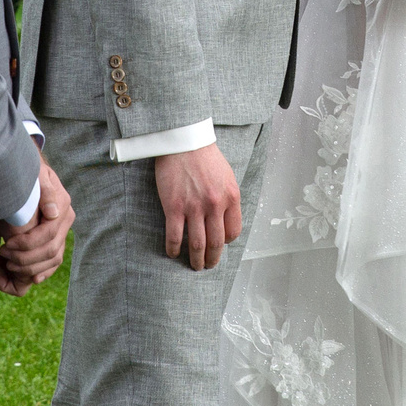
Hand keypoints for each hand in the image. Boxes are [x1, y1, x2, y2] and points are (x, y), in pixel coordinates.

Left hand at [0, 159, 71, 295]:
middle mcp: (65, 220)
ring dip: (30, 268)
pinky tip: (28, 278)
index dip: (27, 244)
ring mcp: (62, 231)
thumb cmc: (26, 171)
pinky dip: (42, 272)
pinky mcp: (56, 239)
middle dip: (25, 258)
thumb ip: (45, 191)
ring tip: (8, 265)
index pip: (49, 234)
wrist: (26, 171)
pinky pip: (53, 262)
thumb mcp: (34, 175)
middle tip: (3, 255)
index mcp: (62, 205)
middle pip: (51, 251)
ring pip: (53, 260)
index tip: (5, 245)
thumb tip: (53, 213)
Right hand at [154, 142, 242, 270]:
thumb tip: (224, 220)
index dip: (226, 242)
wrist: (183, 140)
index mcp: (231, 197)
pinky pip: (174, 236)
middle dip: (212, 259)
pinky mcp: (174, 207)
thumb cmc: (204, 156)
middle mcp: (215, 205)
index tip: (220, 245)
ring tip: (194, 265)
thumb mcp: (227, 176)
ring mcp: (194, 207)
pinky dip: (174, 249)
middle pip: (216, 243)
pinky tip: (172, 253)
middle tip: (207, 265)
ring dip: (195, 259)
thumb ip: (228, 198)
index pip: (233, 232)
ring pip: (197, 244)